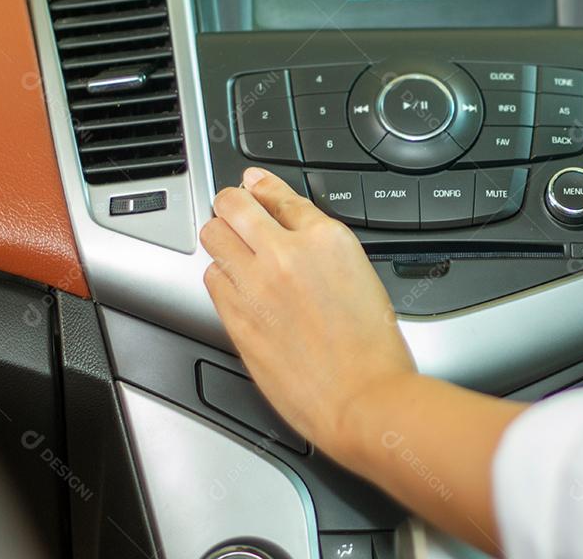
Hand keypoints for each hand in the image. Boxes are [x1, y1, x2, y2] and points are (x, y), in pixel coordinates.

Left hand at [199, 167, 415, 459]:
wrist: (361, 397)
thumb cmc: (372, 346)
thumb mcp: (362, 273)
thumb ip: (323, 243)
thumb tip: (293, 220)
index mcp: (326, 238)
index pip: (277, 193)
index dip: (262, 187)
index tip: (255, 185)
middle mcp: (286, 254)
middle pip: (232, 204)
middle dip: (231, 204)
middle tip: (236, 212)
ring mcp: (255, 285)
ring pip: (212, 237)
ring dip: (221, 238)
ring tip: (235, 250)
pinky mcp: (235, 317)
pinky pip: (210, 278)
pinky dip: (221, 276)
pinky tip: (238, 285)